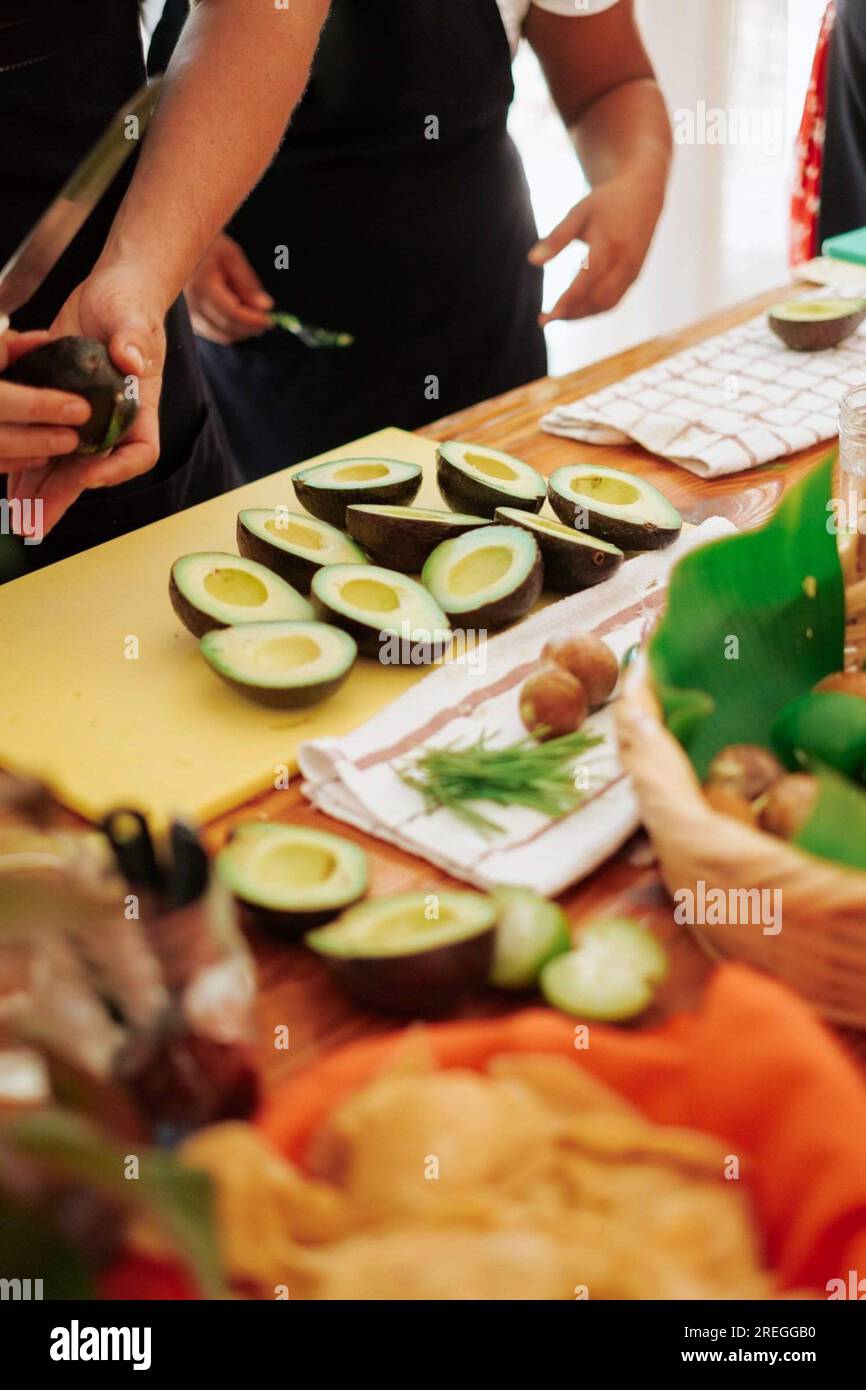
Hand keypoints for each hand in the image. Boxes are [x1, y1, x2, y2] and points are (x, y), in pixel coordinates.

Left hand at [5, 263, 167, 534]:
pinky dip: (25, 467)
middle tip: (38, 523)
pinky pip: (44, 446)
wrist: (112, 293)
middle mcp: (113, 422)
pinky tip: (9, 487)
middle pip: (92, 471)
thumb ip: (133, 341)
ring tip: (20, 518)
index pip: (138, 452)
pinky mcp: (60, 411)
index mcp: (139, 407)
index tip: (90, 474)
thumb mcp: (134, 319)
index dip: (115, 469)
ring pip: (64, 467)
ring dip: (40, 493)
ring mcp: (85, 420)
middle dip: (63, 497)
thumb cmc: (131, 305)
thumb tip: (131, 360)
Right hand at [186, 233, 272, 344]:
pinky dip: (229, 328)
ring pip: (221, 335)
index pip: (232, 315)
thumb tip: (265, 307)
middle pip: (227, 330)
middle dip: (249, 327)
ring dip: (241, 329)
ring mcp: (188, 316)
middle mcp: (191, 306)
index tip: (270, 320)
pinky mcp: (188, 320)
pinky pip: (213, 332)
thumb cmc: (206, 246)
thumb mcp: (231, 256)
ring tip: (251, 311)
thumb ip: (248, 283)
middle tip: (264, 316)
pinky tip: (236, 312)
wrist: (178, 246)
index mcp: (202, 288)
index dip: (253, 321)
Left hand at [529, 176, 661, 324]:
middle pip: (597, 300)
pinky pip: (614, 301)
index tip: (547, 315)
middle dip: (571, 314)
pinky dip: (593, 309)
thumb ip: (557, 237)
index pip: (587, 281)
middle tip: (544, 320)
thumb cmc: (605, 203)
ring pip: (606, 304)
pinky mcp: (634, 276)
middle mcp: (625, 262)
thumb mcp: (579, 213)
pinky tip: (574, 309)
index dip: (567, 301)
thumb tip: (532, 261)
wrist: (642, 195)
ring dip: (581, 315)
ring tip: (556, 316)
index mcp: (610, 245)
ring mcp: (633, 271)